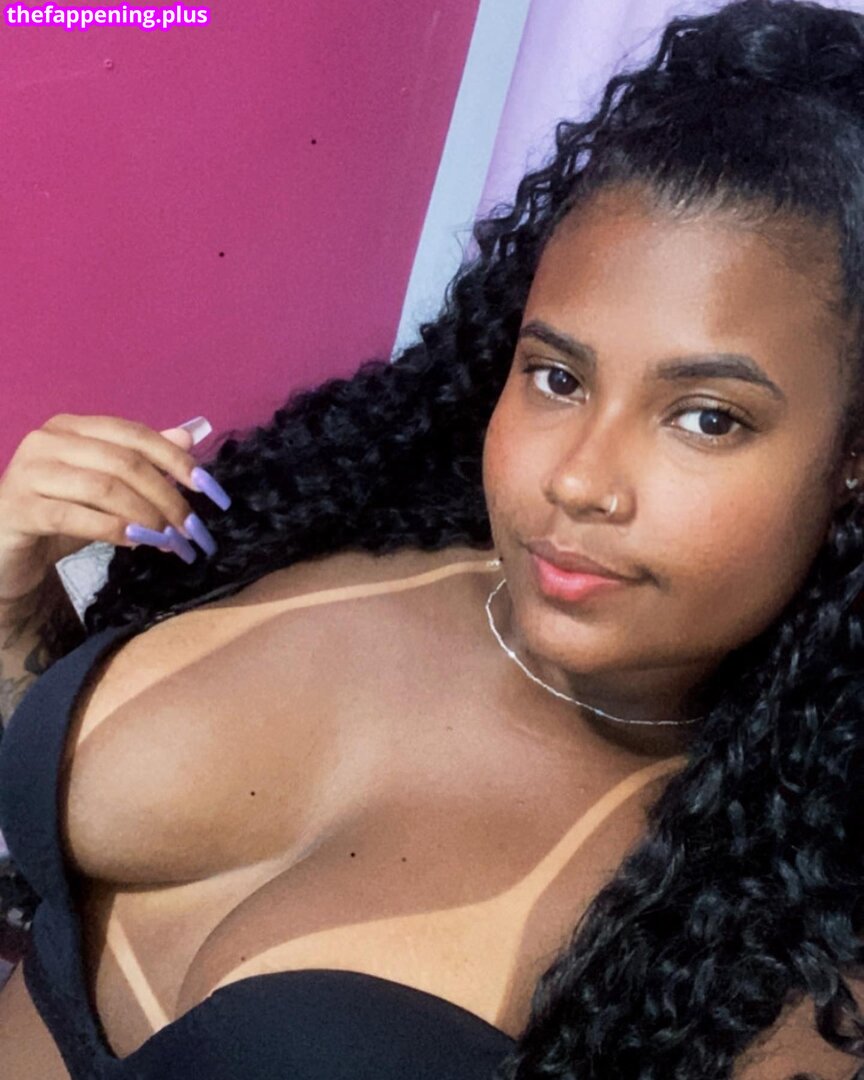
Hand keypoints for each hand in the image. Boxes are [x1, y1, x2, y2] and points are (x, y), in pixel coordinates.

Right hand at [0, 413, 219, 606]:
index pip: (134, 434)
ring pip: (103, 488)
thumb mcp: (107, 488)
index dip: (175, 459)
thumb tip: (188, 437)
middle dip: (166, 496)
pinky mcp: (18, 508)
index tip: (208, 489)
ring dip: (145, 516)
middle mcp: (47, 441)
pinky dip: (112, 530)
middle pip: (123, 462)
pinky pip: (74, 517)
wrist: (6, 549)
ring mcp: (28, 472)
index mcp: (72, 427)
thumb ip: (142, 461)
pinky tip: (136, 543)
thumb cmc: (59, 515)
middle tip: (191, 527)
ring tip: (168, 539)